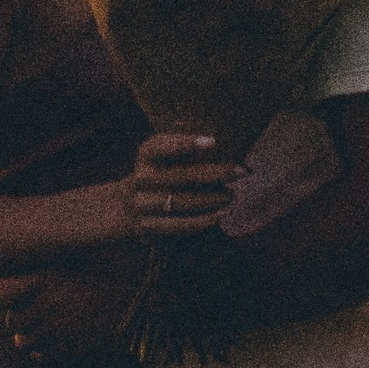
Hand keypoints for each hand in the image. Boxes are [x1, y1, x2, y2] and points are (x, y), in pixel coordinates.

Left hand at [0, 272, 134, 364]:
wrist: (133, 291)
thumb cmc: (95, 272)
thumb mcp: (63, 264)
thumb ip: (35, 274)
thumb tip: (2, 286)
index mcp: (43, 279)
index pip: (0, 297)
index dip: (3, 300)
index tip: (13, 299)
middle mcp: (48, 304)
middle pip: (12, 323)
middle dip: (17, 321)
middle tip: (28, 316)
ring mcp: (60, 327)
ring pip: (24, 342)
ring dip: (27, 338)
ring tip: (40, 329)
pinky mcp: (72, 345)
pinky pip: (43, 355)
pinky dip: (42, 352)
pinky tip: (52, 341)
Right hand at [122, 131, 239, 237]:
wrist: (129, 206)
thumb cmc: (162, 174)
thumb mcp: (166, 158)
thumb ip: (189, 153)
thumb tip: (230, 152)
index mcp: (147, 155)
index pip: (163, 146)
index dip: (186, 144)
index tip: (213, 141)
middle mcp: (142, 178)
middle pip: (180, 175)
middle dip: (214, 173)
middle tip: (240, 172)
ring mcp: (143, 204)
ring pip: (182, 202)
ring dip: (211, 199)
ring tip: (231, 196)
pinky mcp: (149, 226)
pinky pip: (179, 225)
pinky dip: (202, 221)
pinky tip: (219, 215)